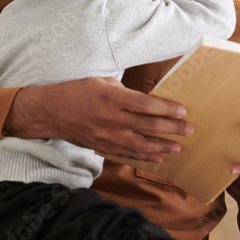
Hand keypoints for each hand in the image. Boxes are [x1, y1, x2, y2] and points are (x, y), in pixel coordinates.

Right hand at [4, 76, 192, 162]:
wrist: (50, 112)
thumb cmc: (76, 92)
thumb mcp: (101, 82)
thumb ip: (123, 92)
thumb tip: (144, 100)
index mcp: (111, 98)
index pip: (145, 104)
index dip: (166, 108)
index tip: (183, 110)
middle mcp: (111, 118)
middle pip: (148, 125)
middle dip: (172, 128)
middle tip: (189, 129)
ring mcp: (107, 135)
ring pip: (140, 144)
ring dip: (162, 146)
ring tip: (178, 147)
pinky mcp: (102, 146)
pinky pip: (127, 153)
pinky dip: (144, 156)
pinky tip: (158, 157)